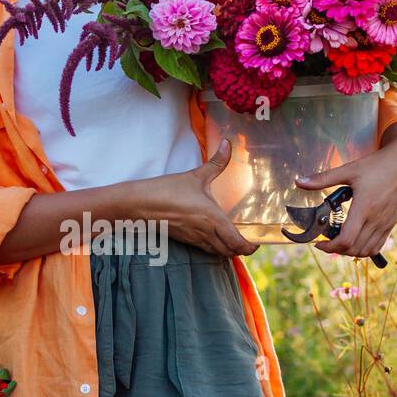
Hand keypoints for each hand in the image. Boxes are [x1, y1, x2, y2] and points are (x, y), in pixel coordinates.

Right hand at [143, 137, 258, 256]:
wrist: (140, 205)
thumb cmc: (167, 190)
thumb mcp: (195, 175)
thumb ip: (216, 162)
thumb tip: (228, 143)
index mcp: (213, 218)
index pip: (236, 242)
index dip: (249, 247)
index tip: (256, 244)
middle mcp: (206, 232)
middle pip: (229, 251)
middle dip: (240, 250)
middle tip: (248, 243)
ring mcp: (194, 238)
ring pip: (217, 253)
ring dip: (227, 250)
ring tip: (234, 242)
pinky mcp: (184, 239)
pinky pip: (205, 249)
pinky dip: (214, 248)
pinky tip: (215, 239)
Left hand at [293, 124, 396, 259]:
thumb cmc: (377, 165)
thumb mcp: (349, 170)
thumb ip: (323, 179)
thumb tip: (299, 182)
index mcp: (364, 208)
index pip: (346, 240)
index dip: (330, 247)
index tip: (319, 243)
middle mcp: (376, 220)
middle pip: (354, 250)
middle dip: (336, 250)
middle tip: (326, 241)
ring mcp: (385, 224)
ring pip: (365, 251)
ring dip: (350, 251)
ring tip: (340, 241)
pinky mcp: (390, 225)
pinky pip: (377, 246)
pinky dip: (364, 249)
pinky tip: (355, 239)